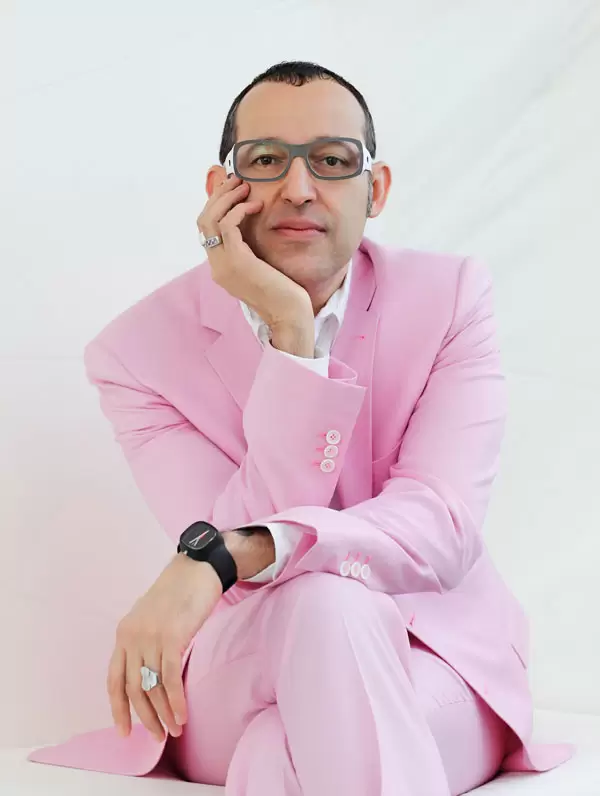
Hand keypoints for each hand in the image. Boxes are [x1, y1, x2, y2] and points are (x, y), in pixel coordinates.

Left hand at [107, 553, 221, 742]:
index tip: (124, 732)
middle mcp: (132, 637)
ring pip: (153, 688)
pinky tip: (183, 715)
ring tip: (174, 730)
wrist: (198, 568)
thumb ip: (144, 642)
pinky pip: (170, 678)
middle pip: (134, 689)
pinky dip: (176, 701)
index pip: (114, 680)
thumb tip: (149, 676)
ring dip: (164, 714)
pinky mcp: (172, 637)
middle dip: (146, 717)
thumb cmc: (179, 592)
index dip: (118, 709)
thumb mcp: (151, 617)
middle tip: (158, 736)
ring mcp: (151, 637)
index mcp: (124, 633)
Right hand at [196, 175, 312, 329]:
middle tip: (236, 180)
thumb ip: (252, 250)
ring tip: (245, 186)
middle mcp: (217, 266)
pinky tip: (256, 204)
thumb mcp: (262, 267)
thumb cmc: (283, 294)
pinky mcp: (238, 262)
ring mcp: (224, 265)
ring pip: (211, 219)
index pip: (206, 229)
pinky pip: (228, 225)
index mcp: (220, 267)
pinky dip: (239, 210)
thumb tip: (253, 229)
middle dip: (218, 196)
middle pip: (203, 220)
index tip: (232, 189)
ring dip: (227, 198)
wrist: (289, 316)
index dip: (216, 204)